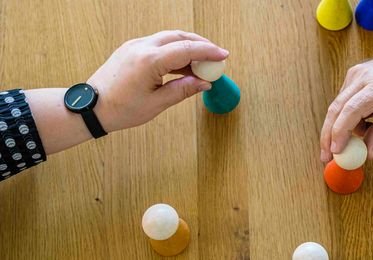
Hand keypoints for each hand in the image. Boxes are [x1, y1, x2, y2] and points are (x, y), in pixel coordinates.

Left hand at [88, 30, 228, 131]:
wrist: (90, 108)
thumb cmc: (119, 109)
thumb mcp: (157, 103)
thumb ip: (183, 90)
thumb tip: (204, 83)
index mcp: (149, 61)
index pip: (186, 49)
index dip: (208, 52)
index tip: (223, 55)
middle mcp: (141, 47)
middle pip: (179, 37)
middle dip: (201, 44)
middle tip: (216, 57)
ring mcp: (134, 46)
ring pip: (168, 38)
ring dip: (187, 47)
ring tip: (201, 65)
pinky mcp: (131, 49)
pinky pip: (158, 43)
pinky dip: (174, 50)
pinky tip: (182, 65)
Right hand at [320, 28, 372, 161]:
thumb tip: (368, 153)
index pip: (352, 110)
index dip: (340, 132)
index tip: (335, 151)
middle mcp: (364, 76)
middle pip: (337, 108)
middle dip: (328, 135)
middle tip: (326, 157)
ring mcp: (356, 73)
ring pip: (337, 106)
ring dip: (341, 127)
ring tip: (360, 136)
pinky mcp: (352, 74)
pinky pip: (343, 100)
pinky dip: (347, 116)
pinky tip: (363, 121)